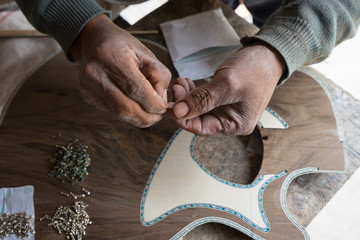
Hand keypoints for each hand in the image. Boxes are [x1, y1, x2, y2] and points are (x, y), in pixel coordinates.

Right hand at [70, 14, 170, 126]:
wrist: (93, 40)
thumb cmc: (121, 45)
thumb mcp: (146, 53)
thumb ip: (159, 76)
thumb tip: (162, 101)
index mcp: (112, 57)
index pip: (136, 90)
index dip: (153, 104)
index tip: (164, 107)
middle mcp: (96, 73)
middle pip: (126, 107)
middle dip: (147, 116)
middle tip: (159, 114)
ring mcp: (89, 86)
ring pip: (119, 113)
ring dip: (139, 118)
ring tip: (151, 113)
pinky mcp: (87, 96)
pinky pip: (113, 112)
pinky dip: (128, 113)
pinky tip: (136, 107)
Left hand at [170, 42, 285, 135]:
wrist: (268, 54)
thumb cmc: (255, 69)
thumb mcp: (226, 85)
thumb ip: (202, 100)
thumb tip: (178, 112)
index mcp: (235, 125)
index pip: (201, 128)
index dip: (183, 118)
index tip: (171, 104)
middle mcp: (230, 121)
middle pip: (198, 119)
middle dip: (184, 105)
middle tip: (176, 88)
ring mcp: (226, 110)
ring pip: (198, 109)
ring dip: (187, 97)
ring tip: (181, 82)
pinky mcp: (222, 99)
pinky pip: (203, 100)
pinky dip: (194, 92)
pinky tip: (187, 82)